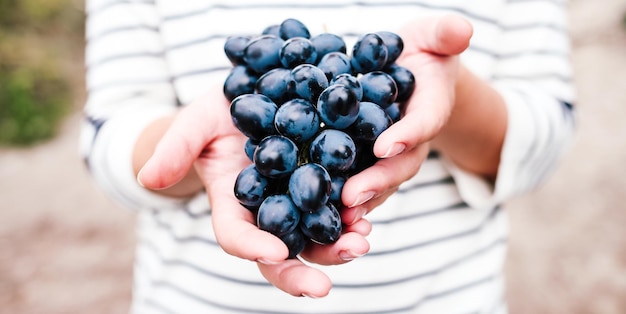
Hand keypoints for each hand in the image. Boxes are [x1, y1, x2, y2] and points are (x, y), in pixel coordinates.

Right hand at [137, 88, 369, 297]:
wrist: (248, 101)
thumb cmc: (213, 118)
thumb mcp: (193, 125)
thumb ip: (174, 149)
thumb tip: (148, 178)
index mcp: (232, 205)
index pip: (237, 237)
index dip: (252, 248)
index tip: (274, 253)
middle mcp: (266, 211)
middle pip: (282, 252)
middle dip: (302, 271)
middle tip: (322, 286)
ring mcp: (295, 198)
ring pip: (316, 233)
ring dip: (338, 245)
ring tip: (360, 243)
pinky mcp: (322, 180)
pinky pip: (339, 202)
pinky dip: (354, 210)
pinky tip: (369, 210)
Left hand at [340, 15, 473, 223]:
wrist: (413, 71)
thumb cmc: (424, 51)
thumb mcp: (434, 36)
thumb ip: (446, 33)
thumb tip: (462, 30)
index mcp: (430, 106)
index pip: (424, 123)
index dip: (408, 135)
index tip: (387, 146)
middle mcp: (412, 138)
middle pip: (400, 165)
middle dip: (377, 182)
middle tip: (352, 197)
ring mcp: (392, 153)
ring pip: (380, 181)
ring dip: (360, 200)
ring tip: (336, 215)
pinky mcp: (370, 159)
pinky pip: (360, 179)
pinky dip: (344, 196)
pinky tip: (321, 209)